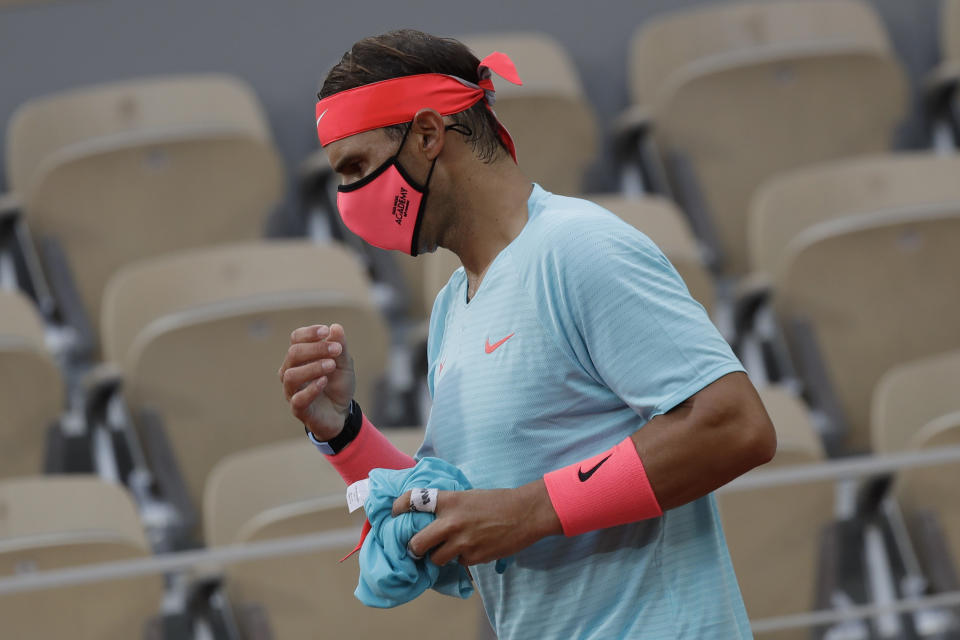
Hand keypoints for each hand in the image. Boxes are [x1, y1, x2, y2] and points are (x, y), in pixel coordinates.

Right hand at [279, 323, 355, 440]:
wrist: (341, 412)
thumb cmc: (337, 384)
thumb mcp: (344, 364)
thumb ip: (340, 347)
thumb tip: (336, 327)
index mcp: (300, 357)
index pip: (296, 338)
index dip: (309, 333)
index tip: (326, 331)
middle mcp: (291, 371)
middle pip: (293, 354)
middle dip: (316, 349)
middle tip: (336, 350)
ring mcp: (292, 391)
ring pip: (291, 375)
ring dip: (313, 367)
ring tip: (331, 365)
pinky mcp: (298, 409)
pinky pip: (298, 398)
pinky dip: (311, 388)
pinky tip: (324, 381)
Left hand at [391, 480, 561, 566]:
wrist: (525, 513)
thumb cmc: (497, 501)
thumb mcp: (468, 495)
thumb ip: (448, 506)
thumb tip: (429, 517)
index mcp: (448, 500)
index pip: (412, 501)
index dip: (397, 507)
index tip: (393, 513)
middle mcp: (451, 522)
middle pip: (416, 543)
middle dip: (413, 548)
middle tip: (415, 548)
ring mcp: (462, 542)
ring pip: (435, 559)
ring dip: (439, 556)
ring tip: (449, 549)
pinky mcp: (474, 557)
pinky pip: (458, 563)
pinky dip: (461, 559)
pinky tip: (473, 548)